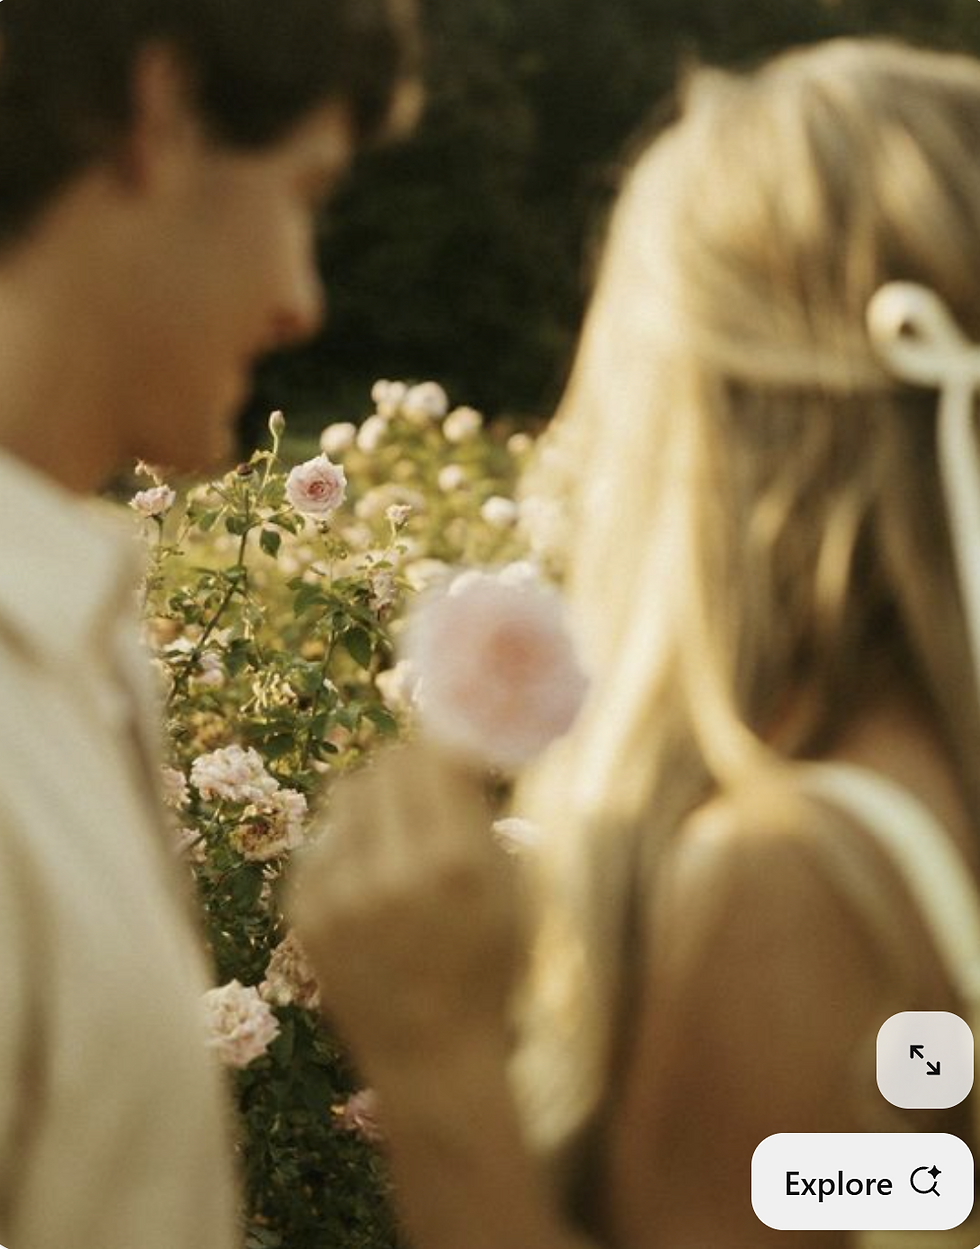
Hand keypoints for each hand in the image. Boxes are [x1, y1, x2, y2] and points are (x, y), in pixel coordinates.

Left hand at [286, 741, 526, 1078]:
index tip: (453, 753)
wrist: (433, 1058)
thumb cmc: (490, 971)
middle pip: (384, 766)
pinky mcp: (303, 911)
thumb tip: (457, 753)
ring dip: (376, 800)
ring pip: (347, 795)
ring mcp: (339, 892)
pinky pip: (322, 840)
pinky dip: (348, 842)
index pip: (431, 757)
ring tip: (397, 831)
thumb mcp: (512, 892)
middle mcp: (392, 871)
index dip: (443, 747)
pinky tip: (371, 873)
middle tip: (424, 783)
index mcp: (455, 862)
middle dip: (408, 767)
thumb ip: (482, 818)